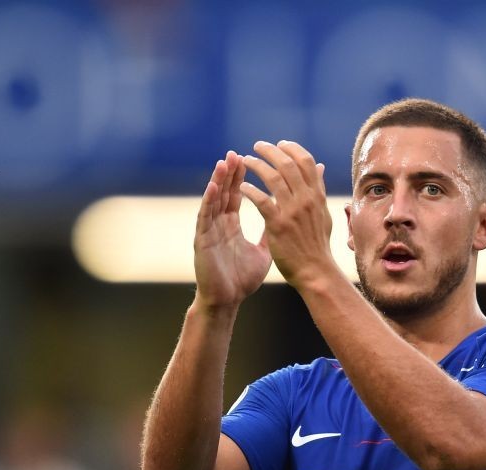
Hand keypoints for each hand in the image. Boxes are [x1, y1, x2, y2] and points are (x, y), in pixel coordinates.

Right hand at [193, 151, 271, 309]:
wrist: (227, 301)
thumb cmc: (242, 279)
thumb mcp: (262, 250)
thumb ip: (270, 230)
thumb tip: (283, 216)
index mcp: (231, 224)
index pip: (237, 194)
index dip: (242, 177)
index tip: (250, 158)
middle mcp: (219, 224)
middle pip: (225, 192)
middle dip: (230, 173)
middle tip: (236, 153)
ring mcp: (209, 231)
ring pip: (213, 200)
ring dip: (218, 181)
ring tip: (224, 162)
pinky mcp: (202, 241)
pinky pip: (205, 218)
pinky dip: (208, 201)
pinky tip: (212, 187)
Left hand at [240, 140, 338, 290]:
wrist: (316, 271)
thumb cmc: (317, 245)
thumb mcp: (323, 213)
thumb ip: (319, 189)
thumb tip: (320, 166)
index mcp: (317, 196)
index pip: (306, 161)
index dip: (292, 149)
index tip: (280, 144)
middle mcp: (307, 200)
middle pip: (288, 164)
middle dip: (270, 151)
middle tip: (257, 146)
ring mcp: (293, 211)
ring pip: (273, 177)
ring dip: (257, 165)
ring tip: (245, 161)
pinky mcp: (279, 225)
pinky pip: (262, 200)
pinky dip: (251, 190)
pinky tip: (243, 187)